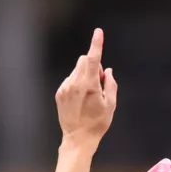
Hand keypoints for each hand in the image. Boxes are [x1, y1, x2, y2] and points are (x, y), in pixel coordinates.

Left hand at [55, 28, 118, 149]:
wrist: (77, 138)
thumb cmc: (97, 123)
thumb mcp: (110, 105)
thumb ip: (110, 85)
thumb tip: (108, 71)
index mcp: (89, 85)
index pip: (93, 59)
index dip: (96, 44)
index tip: (98, 32)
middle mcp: (75, 83)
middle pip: (84, 61)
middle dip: (93, 65)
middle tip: (100, 82)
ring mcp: (65, 87)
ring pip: (77, 70)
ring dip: (85, 75)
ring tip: (89, 95)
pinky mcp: (60, 93)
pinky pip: (70, 80)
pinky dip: (77, 83)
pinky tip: (81, 100)